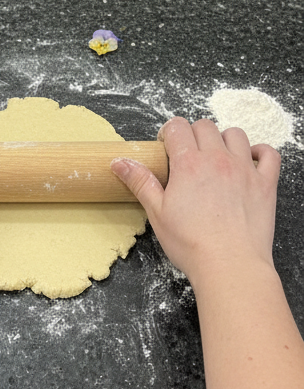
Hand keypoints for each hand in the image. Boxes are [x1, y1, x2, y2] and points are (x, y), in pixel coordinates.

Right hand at [110, 116, 279, 286]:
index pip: (177, 128)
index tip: (165, 145)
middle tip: (186, 155)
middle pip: (205, 126)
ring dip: (223, 140)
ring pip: (235, 134)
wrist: (228, 262)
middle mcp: (218, 159)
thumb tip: (120, 162)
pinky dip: (258, 151)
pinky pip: (268, 153)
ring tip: (215, 158)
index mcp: (188, 165)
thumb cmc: (190, 243)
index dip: (168, 133)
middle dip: (192, 135)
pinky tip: (249, 160)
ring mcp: (245, 168)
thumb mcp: (156, 213)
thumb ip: (140, 182)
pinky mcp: (265, 182)